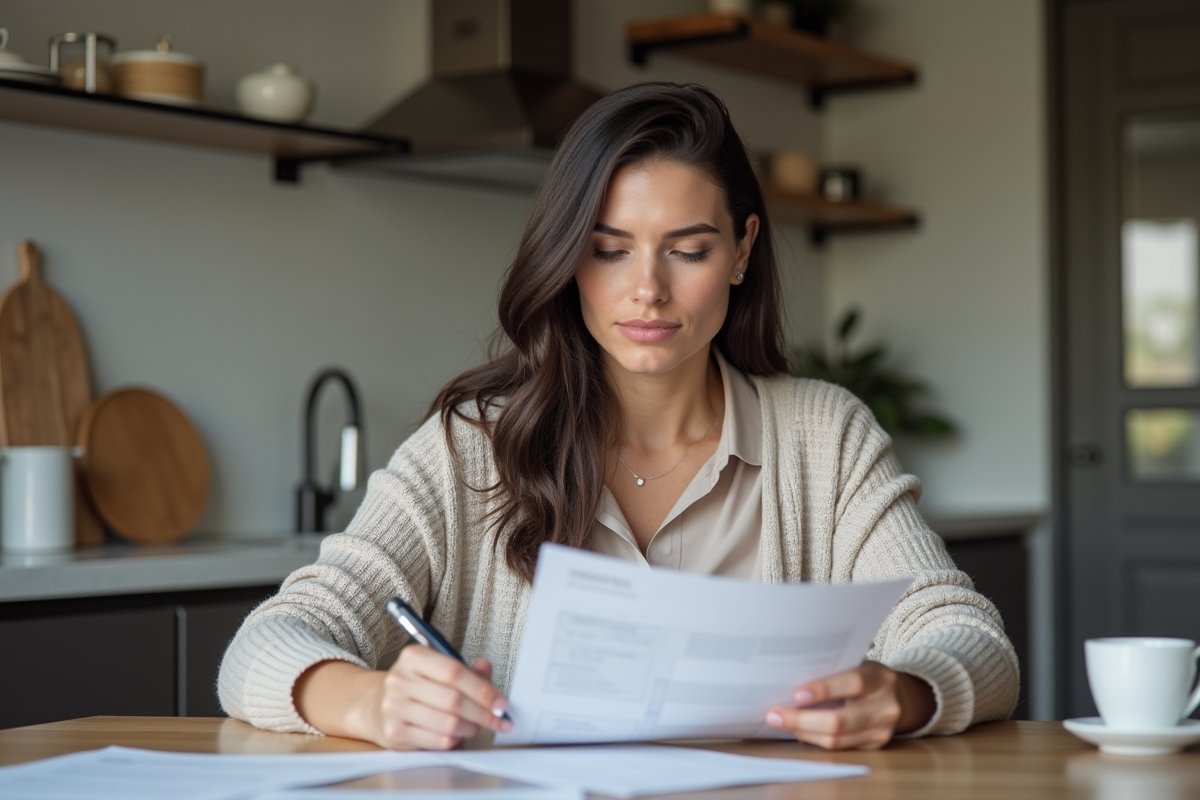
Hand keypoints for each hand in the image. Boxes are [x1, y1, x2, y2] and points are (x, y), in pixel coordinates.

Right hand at [374, 647, 512, 749]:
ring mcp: (394, 708)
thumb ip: (466, 670)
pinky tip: (457, 734)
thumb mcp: (438, 669)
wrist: (376, 704)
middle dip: (483, 713)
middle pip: (453, 700)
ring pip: (448, 724)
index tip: (501, 703)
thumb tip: (486, 669)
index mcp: (413, 657)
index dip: (482, 689)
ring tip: (477, 725)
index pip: (454, 672)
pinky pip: (438, 741)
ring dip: (471, 728)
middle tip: (498, 719)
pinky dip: (455, 740)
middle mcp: (400, 680)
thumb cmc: (415, 685)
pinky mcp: (395, 733)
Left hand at [764, 661, 934, 749]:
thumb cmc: (867, 677)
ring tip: (780, 722)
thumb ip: (832, 672)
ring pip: (836, 740)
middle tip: (774, 714)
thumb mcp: (857, 665)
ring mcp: (882, 730)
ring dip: (803, 732)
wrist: (901, 697)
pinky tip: (798, 730)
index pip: (852, 683)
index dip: (823, 690)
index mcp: (880, 678)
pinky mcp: (874, 746)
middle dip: (801, 720)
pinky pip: (839, 747)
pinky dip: (814, 738)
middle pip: (840, 721)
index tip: (796, 695)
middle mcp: (885, 706)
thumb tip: (787, 682)